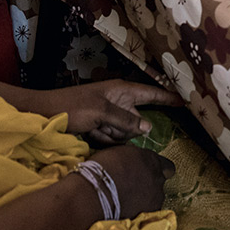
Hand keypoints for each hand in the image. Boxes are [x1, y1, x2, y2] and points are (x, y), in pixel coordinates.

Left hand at [34, 79, 182, 143]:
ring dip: (111, 135)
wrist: (44, 114)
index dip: (167, 97)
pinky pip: (111, 138)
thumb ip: (126, 120)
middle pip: (136, 119)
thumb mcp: (101, 112)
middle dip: (125, 128)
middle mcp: (117, 101)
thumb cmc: (72, 107)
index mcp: (120, 90)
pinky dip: (102, 139)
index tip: (185, 101)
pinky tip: (89, 135)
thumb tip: (147, 127)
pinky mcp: (99, 127)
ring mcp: (108, 115)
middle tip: (105, 126)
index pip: (150, 93)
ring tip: (93, 130)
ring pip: (124, 132)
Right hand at [86, 145, 175, 217]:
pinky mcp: (148, 214)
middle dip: (150, 184)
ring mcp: (155, 198)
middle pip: (160, 182)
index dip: (159, 169)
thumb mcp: (120, 153)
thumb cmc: (102, 169)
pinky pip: (148, 212)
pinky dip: (140, 211)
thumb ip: (133, 158)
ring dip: (146, 198)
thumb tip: (133, 161)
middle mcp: (157, 179)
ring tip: (128, 200)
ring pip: (155, 198)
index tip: (148, 172)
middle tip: (134, 186)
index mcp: (151, 160)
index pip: (167, 166)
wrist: (94, 194)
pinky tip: (126, 210)